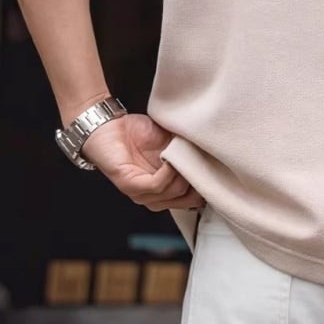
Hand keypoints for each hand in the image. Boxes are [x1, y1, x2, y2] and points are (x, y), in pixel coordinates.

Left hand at [80, 114, 202, 211]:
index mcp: (166, 190)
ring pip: (174, 192)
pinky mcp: (129, 186)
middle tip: (201, 157)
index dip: (206, 183)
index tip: (216, 166)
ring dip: (183, 170)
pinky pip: (156, 185)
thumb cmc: (138, 133)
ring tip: (184, 152)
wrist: (108, 125)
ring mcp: (141, 195)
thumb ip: (187, 152)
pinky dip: (167, 171)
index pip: (194, 199)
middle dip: (197, 178)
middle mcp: (154, 198)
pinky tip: (169, 156)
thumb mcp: (171, 143)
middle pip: (189, 198)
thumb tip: (213, 152)